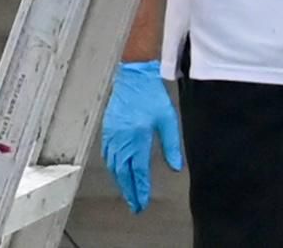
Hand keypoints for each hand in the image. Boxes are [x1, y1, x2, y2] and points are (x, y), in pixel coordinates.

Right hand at [102, 59, 182, 214]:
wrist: (134, 77)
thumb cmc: (151, 96)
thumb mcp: (168, 120)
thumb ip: (171, 145)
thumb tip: (175, 167)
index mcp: (137, 138)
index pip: (138, 172)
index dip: (141, 189)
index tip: (143, 202)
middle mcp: (122, 140)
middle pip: (123, 174)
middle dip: (129, 192)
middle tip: (135, 206)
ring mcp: (112, 136)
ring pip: (113, 167)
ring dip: (120, 183)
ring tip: (128, 194)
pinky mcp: (107, 130)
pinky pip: (107, 156)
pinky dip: (112, 169)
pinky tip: (117, 173)